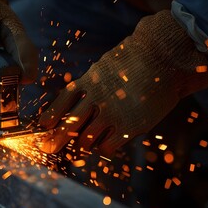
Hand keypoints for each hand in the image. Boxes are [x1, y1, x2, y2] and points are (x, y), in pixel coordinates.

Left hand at [38, 10, 207, 155]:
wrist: (164, 59)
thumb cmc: (136, 61)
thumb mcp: (106, 66)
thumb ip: (92, 83)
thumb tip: (79, 98)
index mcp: (89, 81)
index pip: (62, 101)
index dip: (50, 115)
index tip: (42, 125)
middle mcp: (96, 98)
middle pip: (69, 125)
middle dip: (55, 140)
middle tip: (48, 148)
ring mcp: (111, 113)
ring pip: (85, 140)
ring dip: (82, 146)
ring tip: (82, 147)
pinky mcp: (128, 126)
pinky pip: (107, 147)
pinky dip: (103, 148)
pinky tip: (106, 145)